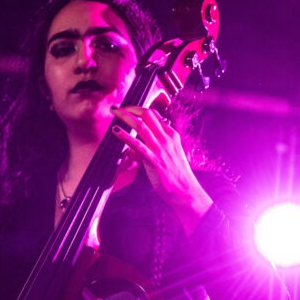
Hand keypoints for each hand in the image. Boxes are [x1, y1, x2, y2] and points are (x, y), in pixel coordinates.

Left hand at [110, 106, 212, 233]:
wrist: (185, 191)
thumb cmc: (175, 176)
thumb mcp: (167, 157)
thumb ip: (152, 150)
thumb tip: (132, 149)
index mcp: (172, 135)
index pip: (154, 116)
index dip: (138, 110)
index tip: (127, 110)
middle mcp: (167, 139)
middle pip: (148, 115)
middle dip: (131, 108)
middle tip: (117, 108)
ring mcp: (160, 149)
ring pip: (141, 126)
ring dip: (125, 117)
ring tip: (114, 111)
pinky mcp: (154, 160)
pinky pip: (137, 145)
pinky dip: (125, 136)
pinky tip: (116, 131)